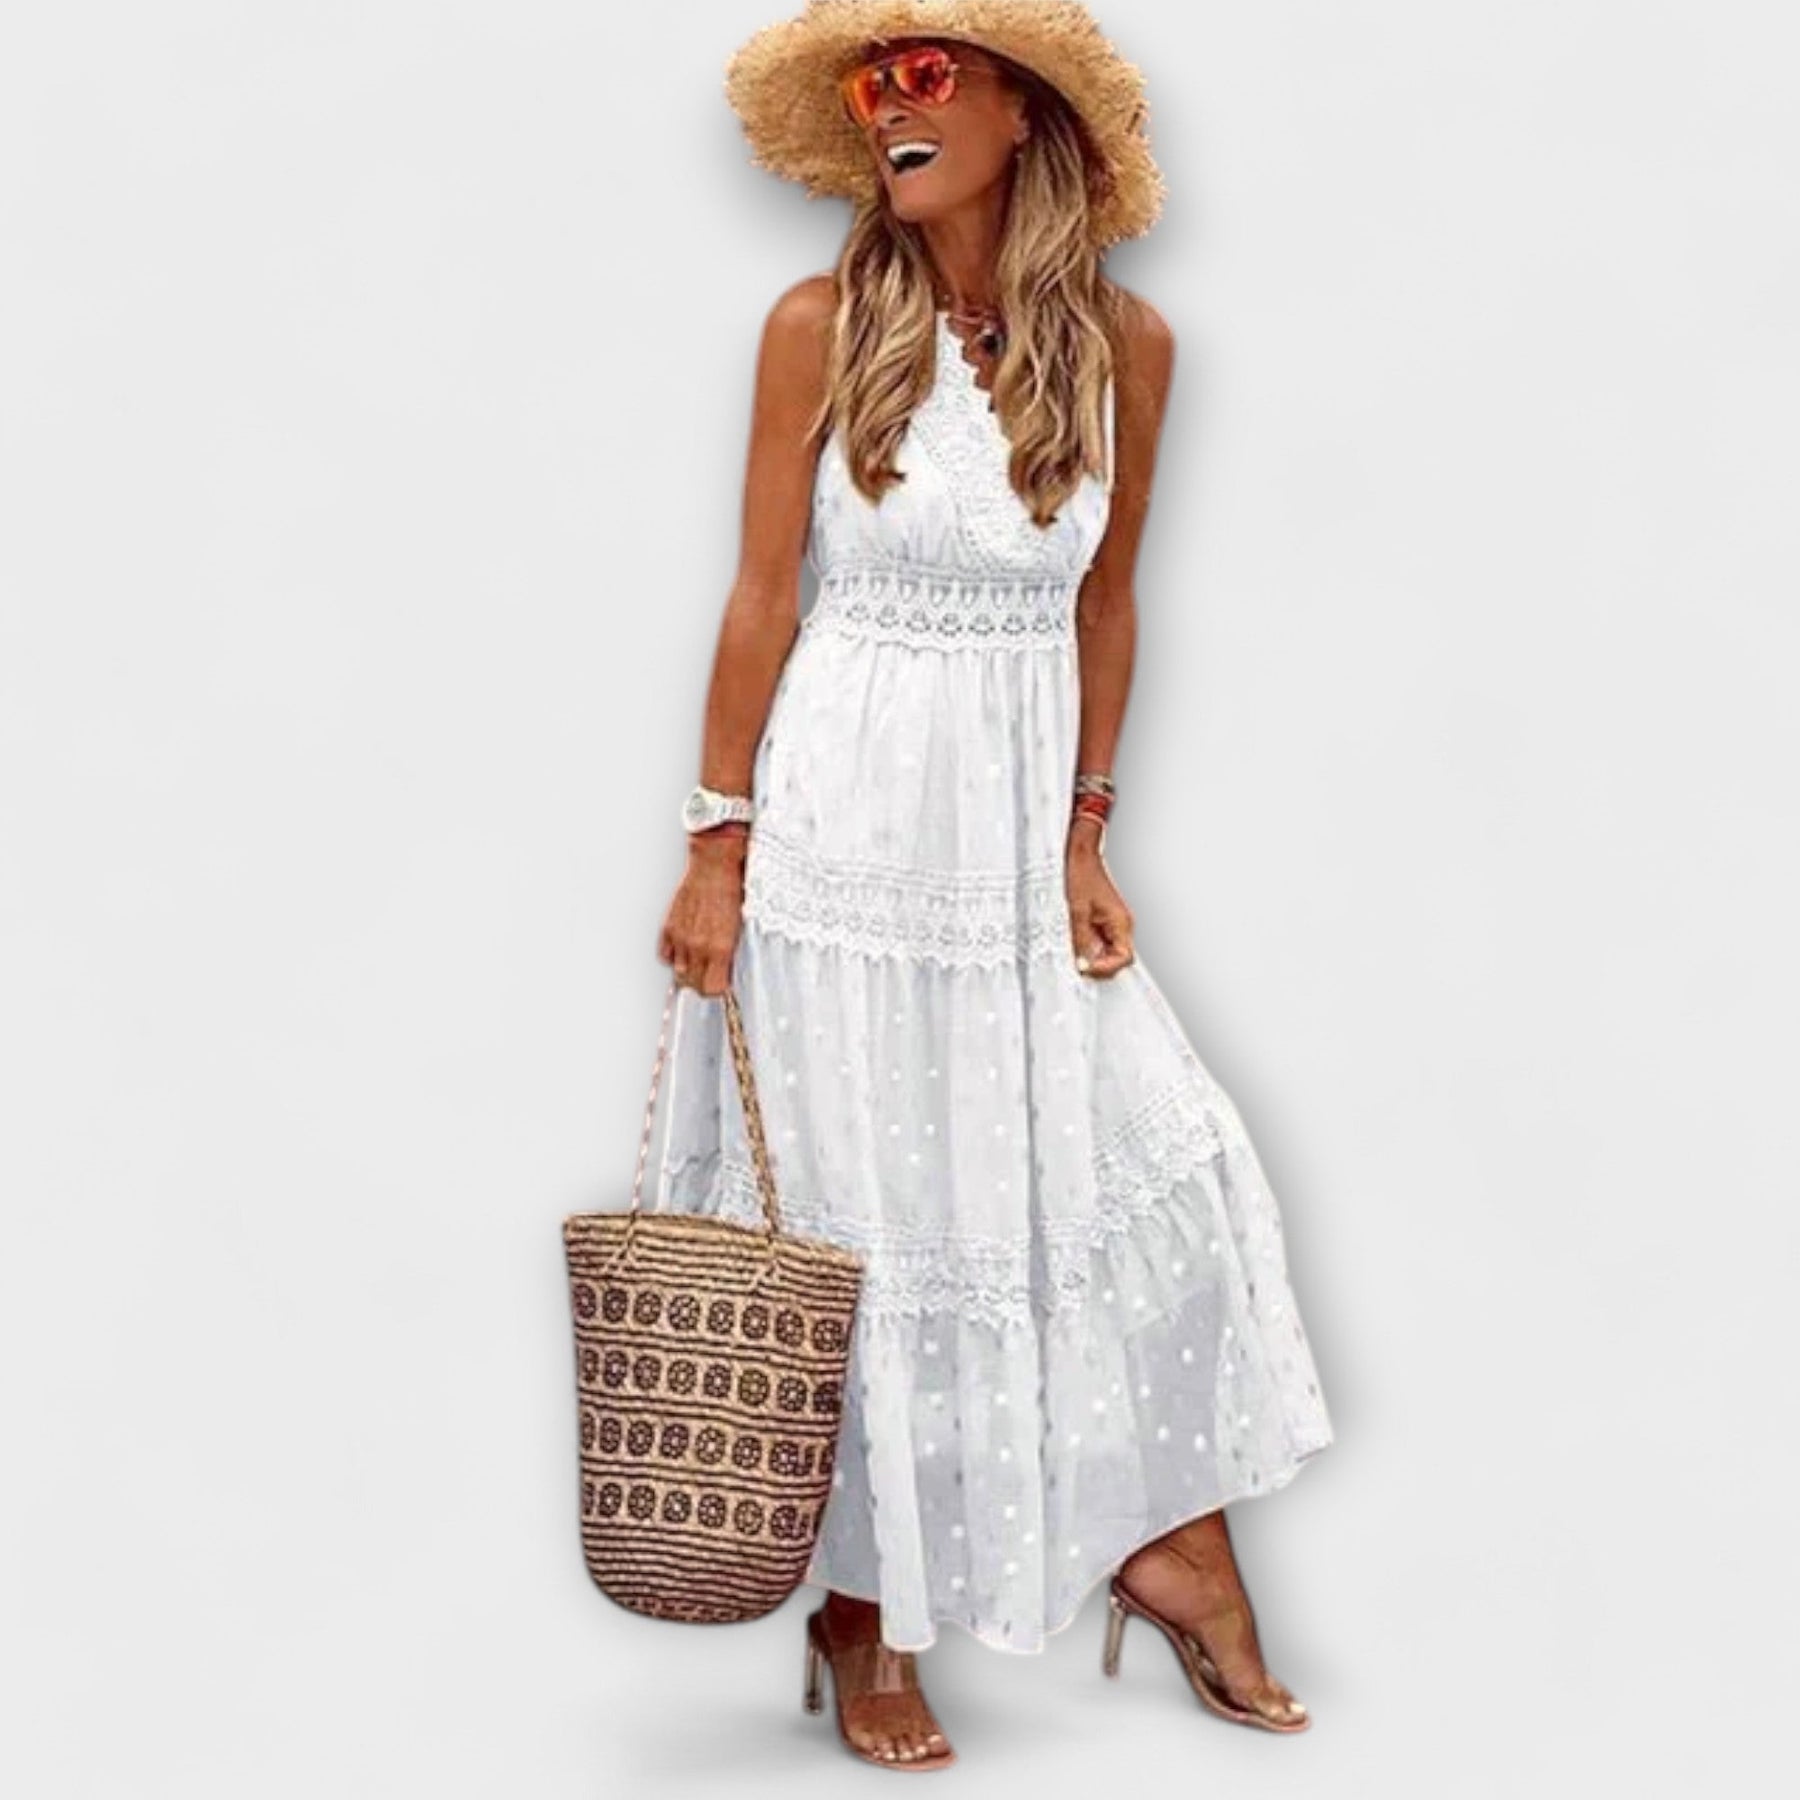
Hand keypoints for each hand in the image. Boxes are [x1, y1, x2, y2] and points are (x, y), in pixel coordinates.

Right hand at [657, 831, 747, 995]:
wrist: (715, 865)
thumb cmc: (732, 891)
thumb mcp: (740, 928)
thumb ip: (730, 954)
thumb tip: (725, 972)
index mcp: (720, 948)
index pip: (713, 989)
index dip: (717, 990)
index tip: (721, 985)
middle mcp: (699, 946)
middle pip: (693, 985)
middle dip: (702, 984)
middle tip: (709, 975)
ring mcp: (681, 938)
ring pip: (679, 973)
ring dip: (688, 971)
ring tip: (698, 961)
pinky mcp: (669, 928)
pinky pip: (666, 956)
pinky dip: (673, 956)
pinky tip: (684, 948)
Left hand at [1066, 835, 1134, 977]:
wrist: (1082, 858)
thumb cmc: (1081, 878)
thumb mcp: (1077, 913)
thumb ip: (1082, 941)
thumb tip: (1084, 965)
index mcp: (1121, 923)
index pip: (1124, 958)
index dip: (1106, 968)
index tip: (1087, 968)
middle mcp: (1123, 925)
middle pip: (1118, 958)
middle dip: (1099, 964)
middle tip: (1079, 963)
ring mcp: (1116, 923)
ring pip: (1110, 951)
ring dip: (1094, 955)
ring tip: (1077, 951)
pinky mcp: (1107, 921)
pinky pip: (1103, 941)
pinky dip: (1092, 946)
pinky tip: (1078, 942)